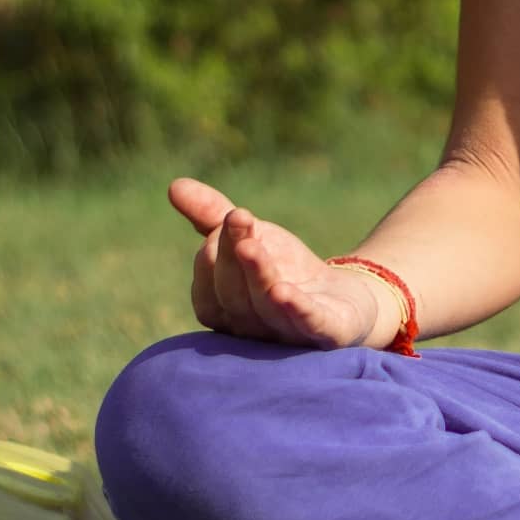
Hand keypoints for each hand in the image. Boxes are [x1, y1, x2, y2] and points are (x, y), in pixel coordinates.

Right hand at [169, 176, 381, 350]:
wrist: (345, 298)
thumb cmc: (285, 268)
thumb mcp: (252, 236)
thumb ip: (212, 216)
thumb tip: (174, 185)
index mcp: (225, 308)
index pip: (208, 286)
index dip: (216, 252)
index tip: (230, 217)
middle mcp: (252, 328)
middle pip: (234, 296)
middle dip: (234, 258)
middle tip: (238, 220)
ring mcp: (289, 334)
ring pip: (266, 309)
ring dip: (258, 276)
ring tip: (251, 246)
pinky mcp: (328, 333)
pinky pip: (308, 325)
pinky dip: (295, 309)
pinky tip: (285, 292)